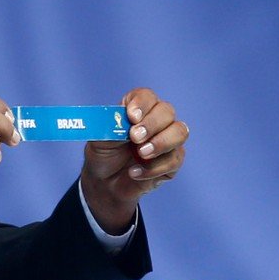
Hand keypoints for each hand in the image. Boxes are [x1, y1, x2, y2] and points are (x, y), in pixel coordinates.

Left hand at [81, 88, 188, 233]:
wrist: (106, 183)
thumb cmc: (103, 155)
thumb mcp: (98, 141)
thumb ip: (110, 129)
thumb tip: (124, 124)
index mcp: (136, 110)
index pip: (146, 96)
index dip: (142, 104)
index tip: (131, 117)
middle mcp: (155, 121)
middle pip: (166, 111)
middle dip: (152, 124)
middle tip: (135, 138)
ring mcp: (167, 140)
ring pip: (180, 132)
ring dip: (161, 143)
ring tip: (140, 154)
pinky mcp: (173, 161)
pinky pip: (175, 159)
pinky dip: (154, 168)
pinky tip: (135, 173)